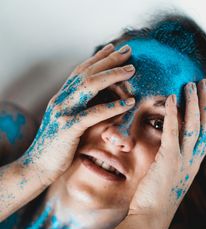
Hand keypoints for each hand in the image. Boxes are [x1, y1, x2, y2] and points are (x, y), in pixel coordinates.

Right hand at [21, 43, 135, 184]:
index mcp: (61, 98)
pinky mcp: (68, 128)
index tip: (114, 49)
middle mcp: (61, 100)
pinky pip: (93, 113)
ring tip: (132, 70)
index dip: (98, 59)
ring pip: (89, 85)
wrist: (38, 166)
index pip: (80, 71)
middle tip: (128, 51)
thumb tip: (96, 104)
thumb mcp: (66, 124)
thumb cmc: (56, 148)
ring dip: (112, 75)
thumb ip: (78, 111)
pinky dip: (112, 107)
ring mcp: (63, 112)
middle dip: (109, 60)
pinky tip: (129, 103)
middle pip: (87, 72)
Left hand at [128, 79, 205, 228]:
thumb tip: (164, 156)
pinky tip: (172, 98)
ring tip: (191, 84)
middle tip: (204, 84)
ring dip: (193, 103)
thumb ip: (170, 166)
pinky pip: (174, 132)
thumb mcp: (168, 181)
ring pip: (194, 126)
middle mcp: (192, 162)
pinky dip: (174, 114)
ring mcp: (183, 161)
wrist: (150, 220)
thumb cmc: (154, 203)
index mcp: (192, 166)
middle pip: (205, 127)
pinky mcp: (168, 161)